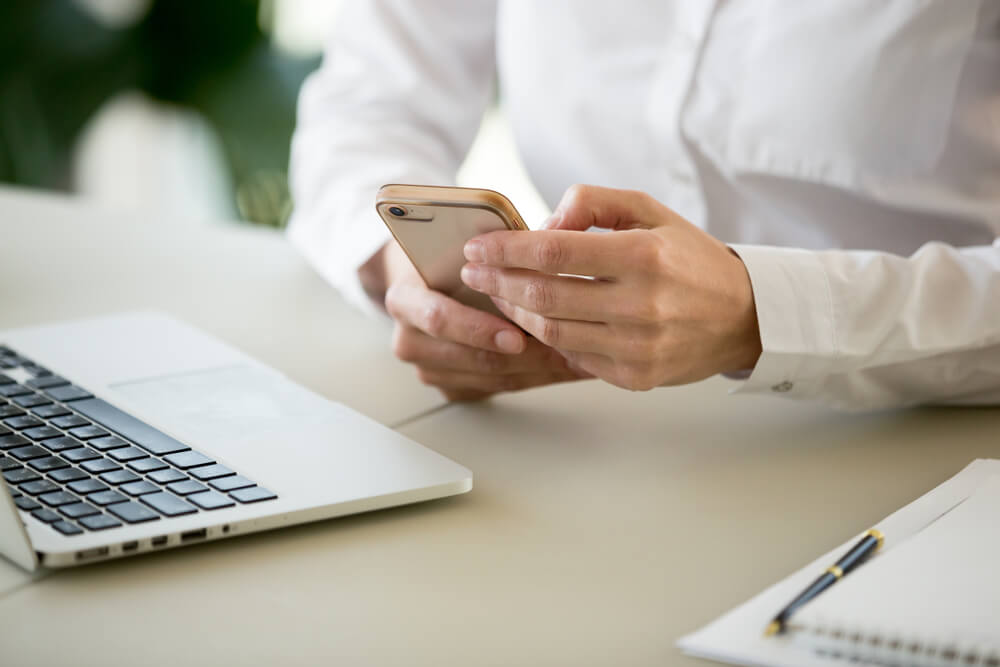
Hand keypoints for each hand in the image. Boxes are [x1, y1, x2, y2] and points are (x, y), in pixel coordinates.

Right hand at [378, 241, 585, 400]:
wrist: (426, 282)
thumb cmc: (448, 258)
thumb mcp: (461, 242)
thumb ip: (498, 243)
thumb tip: (552, 237)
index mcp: (405, 298)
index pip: (438, 318)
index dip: (479, 328)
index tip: (517, 334)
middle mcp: (410, 338)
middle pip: (471, 357)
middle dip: (525, 356)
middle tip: (566, 349)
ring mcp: (428, 367)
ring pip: (490, 379)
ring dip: (537, 370)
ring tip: (576, 357)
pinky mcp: (448, 386)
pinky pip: (495, 389)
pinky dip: (532, 378)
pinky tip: (560, 367)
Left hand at [460, 184, 760, 390]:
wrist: (743, 316)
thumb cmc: (689, 257)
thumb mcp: (649, 210)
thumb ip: (592, 202)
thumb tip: (543, 225)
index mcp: (645, 256)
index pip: (553, 253)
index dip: (506, 250)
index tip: (478, 246)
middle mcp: (642, 305)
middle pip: (543, 297)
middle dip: (497, 281)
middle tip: (474, 270)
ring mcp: (638, 347)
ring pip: (551, 332)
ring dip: (513, 312)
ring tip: (497, 291)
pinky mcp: (635, 377)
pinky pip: (573, 357)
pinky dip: (546, 338)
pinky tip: (532, 319)